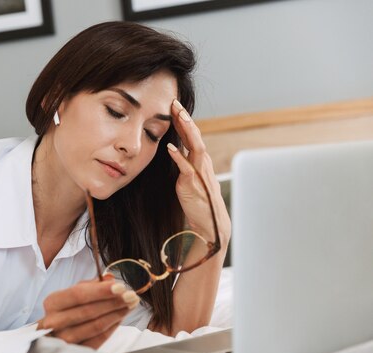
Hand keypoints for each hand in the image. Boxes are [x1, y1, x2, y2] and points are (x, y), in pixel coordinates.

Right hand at [38, 274, 139, 348]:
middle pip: (89, 311)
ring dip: (117, 314)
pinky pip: (99, 339)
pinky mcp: (75, 351)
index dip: (101, 291)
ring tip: (130, 305)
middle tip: (131, 296)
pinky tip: (121, 317)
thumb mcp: (74, 293)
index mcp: (52, 302)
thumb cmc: (67, 309)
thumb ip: (91, 285)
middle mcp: (54, 322)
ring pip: (96, 326)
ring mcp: (63, 339)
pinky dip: (113, 327)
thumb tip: (110, 279)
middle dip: (114, 302)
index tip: (121, 286)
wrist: (56, 333)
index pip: (78, 295)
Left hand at [167, 99, 230, 242]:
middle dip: (185, 118)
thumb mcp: (190, 176)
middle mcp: (202, 162)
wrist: (209, 222)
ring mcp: (198, 172)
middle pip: (195, 135)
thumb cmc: (199, 199)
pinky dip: (179, 156)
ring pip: (195, 146)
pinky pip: (186, 167)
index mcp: (200, 159)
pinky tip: (170, 148)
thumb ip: (185, 162)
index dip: (183, 120)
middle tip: (175, 102)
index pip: (192, 135)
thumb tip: (177, 148)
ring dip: (187, 130)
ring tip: (178, 116)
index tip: (173, 106)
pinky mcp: (192, 183)